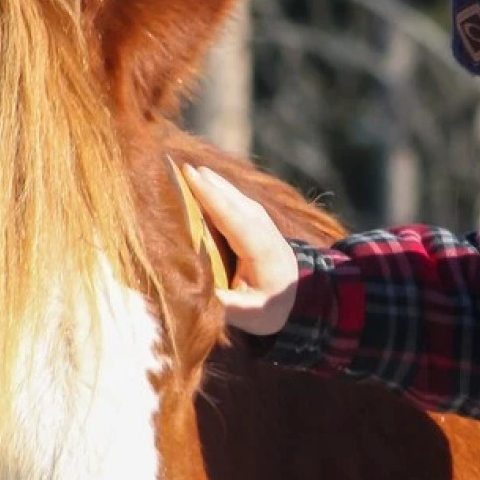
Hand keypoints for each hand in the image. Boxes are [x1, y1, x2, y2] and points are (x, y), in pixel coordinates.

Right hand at [184, 166, 298, 336]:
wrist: (299, 297)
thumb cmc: (269, 307)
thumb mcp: (250, 314)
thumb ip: (226, 304)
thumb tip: (196, 295)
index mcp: (261, 250)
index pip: (233, 217)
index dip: (212, 196)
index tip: (191, 176)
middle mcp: (264, 230)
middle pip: (233, 201)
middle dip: (209, 183)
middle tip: (180, 166)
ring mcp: (263, 223)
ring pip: (235, 197)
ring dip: (213, 182)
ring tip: (189, 169)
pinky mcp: (258, 221)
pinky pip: (236, 200)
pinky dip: (219, 189)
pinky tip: (204, 181)